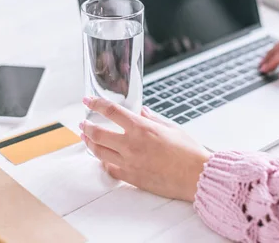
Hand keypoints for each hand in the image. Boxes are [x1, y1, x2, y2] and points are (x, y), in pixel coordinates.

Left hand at [79, 97, 210, 201]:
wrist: (195, 176)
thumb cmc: (188, 151)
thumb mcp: (172, 127)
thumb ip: (152, 118)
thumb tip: (142, 111)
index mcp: (142, 128)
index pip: (111, 112)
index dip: (96, 104)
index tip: (88, 101)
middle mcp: (131, 145)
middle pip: (98, 133)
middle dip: (87, 126)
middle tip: (83, 123)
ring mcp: (128, 163)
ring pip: (99, 152)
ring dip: (90, 144)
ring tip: (86, 138)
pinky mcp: (131, 178)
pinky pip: (110, 169)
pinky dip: (103, 162)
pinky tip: (102, 158)